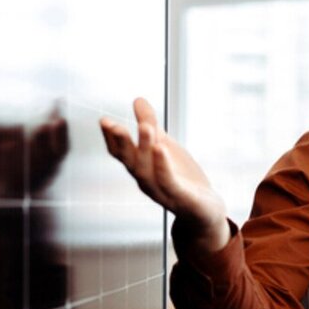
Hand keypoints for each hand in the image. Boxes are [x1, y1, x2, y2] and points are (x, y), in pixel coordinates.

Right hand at [100, 97, 228, 253]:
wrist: (205, 209)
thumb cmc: (180, 177)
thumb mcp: (165, 146)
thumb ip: (151, 125)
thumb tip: (138, 99)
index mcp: (140, 167)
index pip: (120, 153)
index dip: (110, 139)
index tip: (103, 120)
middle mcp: (145, 180)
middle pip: (129, 161)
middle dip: (120, 142)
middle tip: (111, 123)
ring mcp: (161, 191)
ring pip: (146, 171)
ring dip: (144, 148)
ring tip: (146, 127)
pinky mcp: (180, 197)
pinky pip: (168, 181)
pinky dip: (162, 166)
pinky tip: (161, 149)